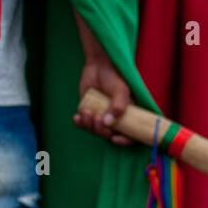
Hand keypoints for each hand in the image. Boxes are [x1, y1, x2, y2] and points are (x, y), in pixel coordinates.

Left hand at [71, 11, 130, 144]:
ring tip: (87, 112)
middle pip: (109, 135)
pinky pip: (84, 125)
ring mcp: (102, 116)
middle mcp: (115, 118)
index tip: (115, 138)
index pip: (130, 135)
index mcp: (128, 115)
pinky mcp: (89, 112)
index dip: (124, 140)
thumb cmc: (114, 76)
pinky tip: (77, 117)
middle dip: (101, 131)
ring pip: (95, 131)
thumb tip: (108, 123)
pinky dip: (79, 124)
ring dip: (89, 126)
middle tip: (96, 117)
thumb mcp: (121, 90)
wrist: (98, 66)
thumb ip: (118, 106)